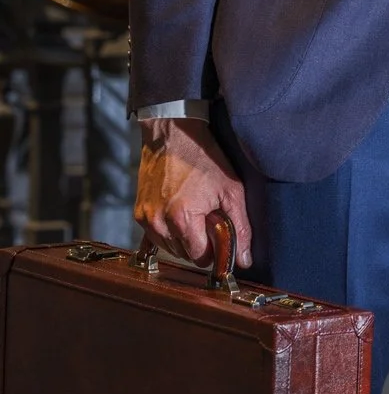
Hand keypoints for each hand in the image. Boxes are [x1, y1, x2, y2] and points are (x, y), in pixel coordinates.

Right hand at [135, 119, 252, 267]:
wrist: (173, 134)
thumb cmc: (204, 158)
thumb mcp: (231, 190)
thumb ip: (241, 228)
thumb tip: (245, 260)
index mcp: (182, 219)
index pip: (200, 258)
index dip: (214, 249)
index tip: (220, 234)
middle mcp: (159, 223)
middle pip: (185, 255)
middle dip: (199, 242)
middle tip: (208, 217)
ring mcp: (146, 219)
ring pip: (170, 248)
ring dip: (183, 238)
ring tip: (193, 212)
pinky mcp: (138, 213)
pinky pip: (156, 236)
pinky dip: (169, 231)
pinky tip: (178, 213)